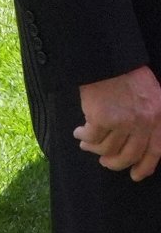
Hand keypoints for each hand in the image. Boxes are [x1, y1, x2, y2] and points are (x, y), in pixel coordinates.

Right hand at [75, 65, 160, 180]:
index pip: (156, 150)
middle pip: (129, 155)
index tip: (135, 175)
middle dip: (115, 163)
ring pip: (107, 148)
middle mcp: (144, 122)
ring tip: (86, 144)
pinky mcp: (101, 118)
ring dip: (94, 149)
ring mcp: (123, 121)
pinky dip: (83, 137)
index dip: (145, 166)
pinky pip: (91, 137)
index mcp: (159, 115)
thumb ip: (151, 117)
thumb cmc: (128, 73)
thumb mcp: (151, 94)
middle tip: (105, 162)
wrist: (107, 57)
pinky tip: (79, 133)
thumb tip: (140, 142)